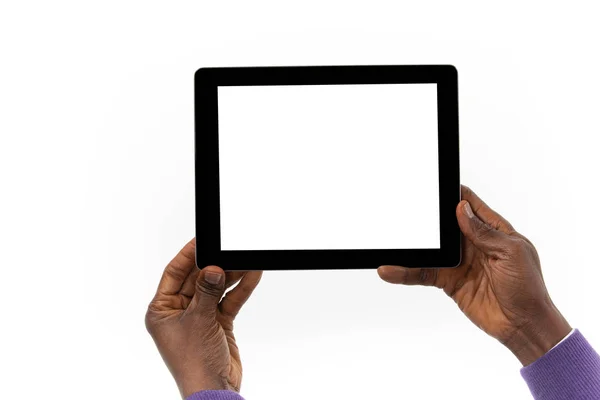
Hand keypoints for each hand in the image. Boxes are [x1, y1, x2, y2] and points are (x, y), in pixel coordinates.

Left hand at [145, 238, 261, 397]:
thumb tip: (213, 268)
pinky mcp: (218, 323)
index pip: (174, 273)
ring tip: (245, 260)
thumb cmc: (194, 364)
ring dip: (231, 275)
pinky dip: (240, 289)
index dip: (188, 255)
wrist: (214, 390)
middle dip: (215, 265)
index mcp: (162, 310)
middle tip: (229, 249)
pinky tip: (252, 275)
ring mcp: (200, 317)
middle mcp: (179, 311)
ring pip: (216, 288)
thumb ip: (207, 291)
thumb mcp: (199, 321)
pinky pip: (229, 300)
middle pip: (198, 278)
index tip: (202, 239)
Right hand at [378, 186, 570, 365]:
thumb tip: (461, 209)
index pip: (468, 203)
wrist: (523, 326)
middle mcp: (473, 243)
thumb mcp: (512, 253)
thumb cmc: (528, 288)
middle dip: (424, 218)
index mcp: (493, 230)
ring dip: (410, 247)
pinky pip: (423, 273)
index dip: (451, 193)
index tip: (431, 184)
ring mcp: (459, 262)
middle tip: (401, 211)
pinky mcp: (448, 281)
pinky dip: (405, 272)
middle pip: (443, 224)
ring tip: (389, 243)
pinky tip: (390, 271)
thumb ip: (484, 232)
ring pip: (429, 249)